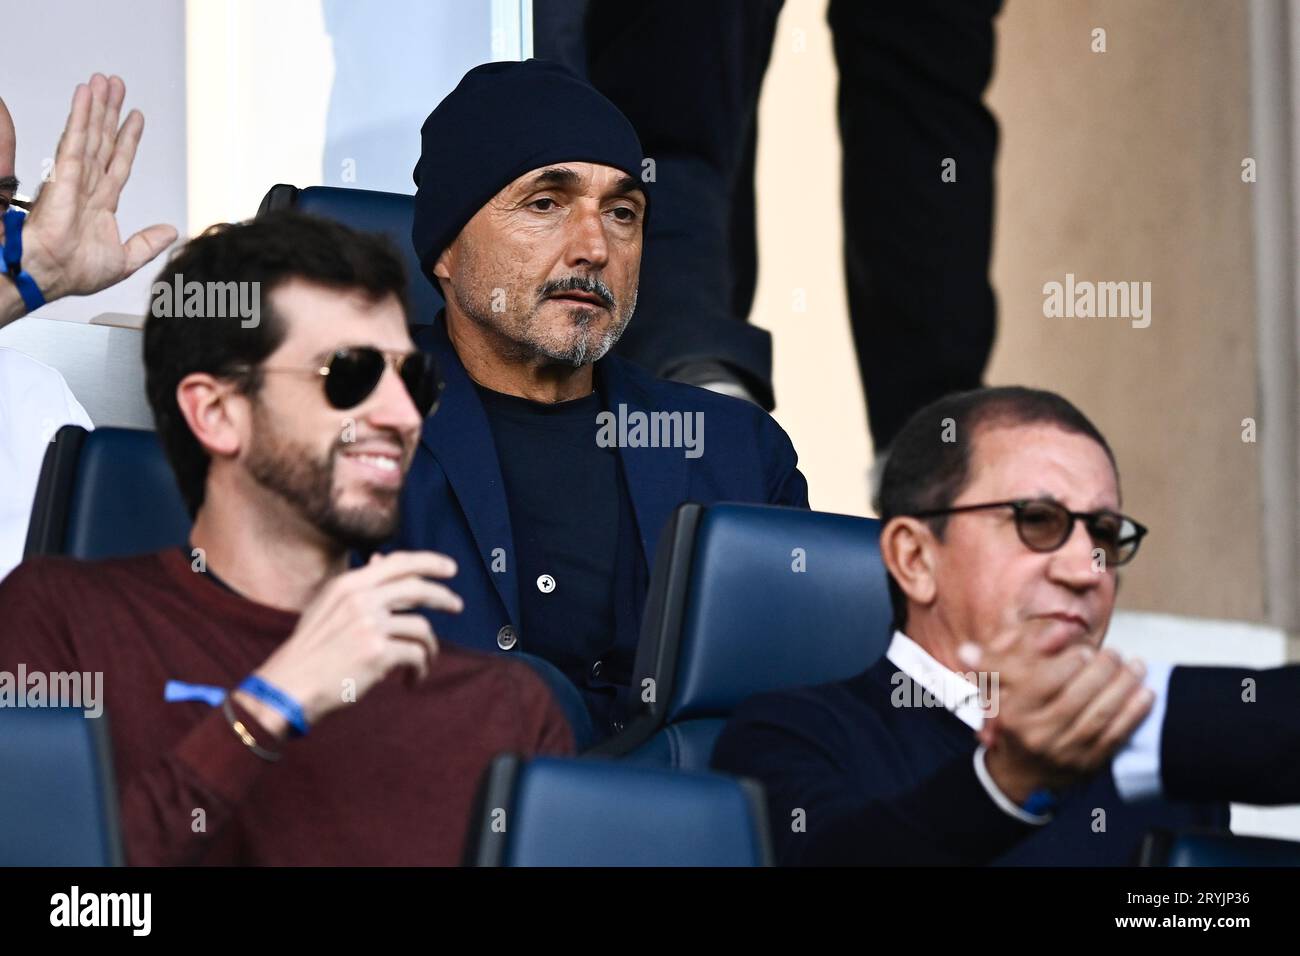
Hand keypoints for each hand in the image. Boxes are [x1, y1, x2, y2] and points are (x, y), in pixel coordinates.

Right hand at [13, 74, 176, 302]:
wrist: (52, 276)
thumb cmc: (76, 271)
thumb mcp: (125, 259)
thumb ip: (147, 243)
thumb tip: (170, 231)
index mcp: (101, 203)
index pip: (118, 162)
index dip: (128, 139)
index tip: (136, 117)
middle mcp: (87, 186)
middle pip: (102, 140)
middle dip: (110, 112)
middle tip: (116, 84)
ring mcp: (74, 178)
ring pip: (89, 134)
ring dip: (96, 107)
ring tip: (103, 81)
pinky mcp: (61, 175)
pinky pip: (73, 140)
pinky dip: (80, 117)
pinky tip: (85, 96)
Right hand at [235, 552, 463, 739]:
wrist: (288, 687)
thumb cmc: (309, 651)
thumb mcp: (327, 608)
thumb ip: (357, 586)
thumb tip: (380, 557)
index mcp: (348, 585)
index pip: (398, 562)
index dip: (429, 562)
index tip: (450, 568)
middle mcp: (360, 599)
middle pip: (418, 588)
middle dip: (443, 597)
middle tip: (457, 606)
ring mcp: (370, 625)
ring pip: (422, 627)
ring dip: (429, 647)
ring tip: (423, 662)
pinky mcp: (378, 653)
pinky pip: (416, 655)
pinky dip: (420, 669)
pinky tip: (412, 680)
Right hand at [960, 623, 1152, 802]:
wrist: (1020, 779)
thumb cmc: (1013, 725)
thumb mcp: (996, 696)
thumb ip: (992, 666)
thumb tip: (965, 650)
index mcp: (1013, 715)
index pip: (1043, 683)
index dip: (1068, 664)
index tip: (1085, 650)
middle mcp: (1037, 735)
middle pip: (1076, 698)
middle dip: (1101, 671)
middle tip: (1116, 654)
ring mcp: (1065, 753)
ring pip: (1099, 716)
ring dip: (1123, 688)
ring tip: (1136, 666)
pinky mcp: (1089, 766)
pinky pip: (1115, 736)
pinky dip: (1134, 714)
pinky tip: (1146, 694)